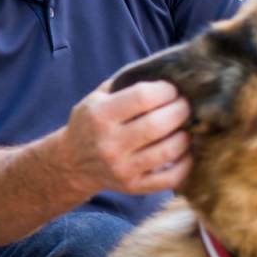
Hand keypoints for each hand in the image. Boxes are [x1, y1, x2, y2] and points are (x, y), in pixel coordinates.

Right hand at [56, 80, 191, 197]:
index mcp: (100, 116)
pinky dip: (185, 163)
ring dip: (185, 136)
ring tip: (185, 127)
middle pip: (158, 124)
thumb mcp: (96, 98)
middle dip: (180, 110)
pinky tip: (185, 151)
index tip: (170, 90)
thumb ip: (125, 83)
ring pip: (168, 151)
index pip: (142, 97)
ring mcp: (122, 168)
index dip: (164, 90)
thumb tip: (163, 70)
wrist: (72, 163)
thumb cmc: (91, 123)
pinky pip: (170, 178)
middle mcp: (109, 143)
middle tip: (184, 105)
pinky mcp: (133, 187)